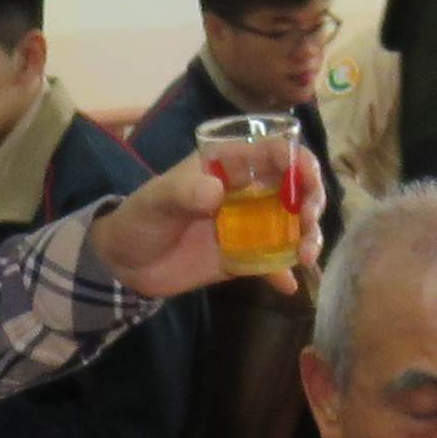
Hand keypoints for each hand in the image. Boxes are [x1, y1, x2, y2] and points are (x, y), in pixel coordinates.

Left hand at [87, 147, 318, 298]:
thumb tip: (215, 192)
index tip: (309, 179)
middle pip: (294, 188)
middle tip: (308, 221)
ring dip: (308, 236)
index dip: (298, 161)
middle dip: (311, 201)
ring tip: (307, 255)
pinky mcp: (244, 259)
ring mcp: (249, 227)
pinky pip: (272, 263)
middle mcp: (247, 193)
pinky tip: (290, 285)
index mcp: (229, 166)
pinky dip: (285, 273)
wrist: (125, 263)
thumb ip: (182, 193)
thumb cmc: (139, 217)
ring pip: (291, 225)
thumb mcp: (157, 200)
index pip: (274, 152)